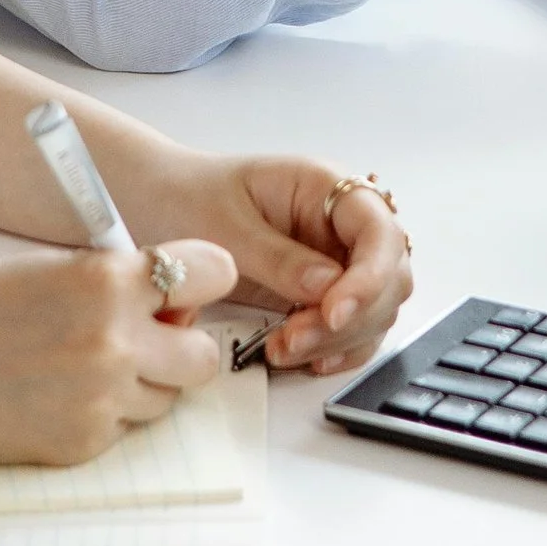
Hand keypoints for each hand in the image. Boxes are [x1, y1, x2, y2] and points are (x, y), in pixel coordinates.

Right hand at [0, 243, 230, 469]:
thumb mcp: (46, 269)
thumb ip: (113, 282)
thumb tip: (169, 304)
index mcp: (106, 280)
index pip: (213, 272)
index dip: (201, 277)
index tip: (183, 283)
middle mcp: (116, 343)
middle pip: (204, 356)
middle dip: (181, 343)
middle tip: (142, 332)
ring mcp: (100, 403)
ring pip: (166, 398)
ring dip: (141, 382)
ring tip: (76, 364)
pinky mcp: (80, 449)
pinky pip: (121, 430)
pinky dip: (101, 415)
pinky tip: (49, 395)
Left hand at [116, 150, 414, 375]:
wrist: (158, 203)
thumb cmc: (187, 197)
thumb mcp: (224, 225)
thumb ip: (278, 258)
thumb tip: (327, 288)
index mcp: (324, 187)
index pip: (379, 230)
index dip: (369, 275)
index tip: (333, 311)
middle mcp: (339, 223)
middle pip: (388, 276)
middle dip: (352, 316)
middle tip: (297, 337)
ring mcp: (335, 259)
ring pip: (374, 309)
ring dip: (338, 339)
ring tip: (281, 349)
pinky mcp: (321, 293)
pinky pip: (352, 328)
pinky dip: (335, 349)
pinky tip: (303, 358)